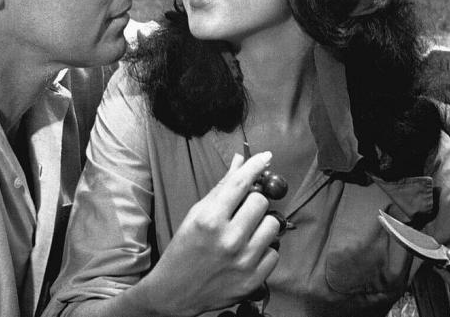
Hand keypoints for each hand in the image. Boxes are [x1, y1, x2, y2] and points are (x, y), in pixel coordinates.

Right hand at [139, 152, 281, 316]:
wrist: (174, 292)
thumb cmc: (184, 248)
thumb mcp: (196, 214)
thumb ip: (221, 188)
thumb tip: (242, 160)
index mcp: (209, 219)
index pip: (241, 183)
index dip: (256, 166)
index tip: (266, 156)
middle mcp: (229, 239)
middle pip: (262, 202)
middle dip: (254, 202)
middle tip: (243, 211)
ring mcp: (244, 261)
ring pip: (273, 225)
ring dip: (262, 225)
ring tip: (246, 233)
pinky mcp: (254, 279)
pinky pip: (275, 252)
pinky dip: (263, 250)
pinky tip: (247, 253)